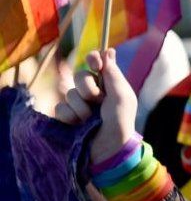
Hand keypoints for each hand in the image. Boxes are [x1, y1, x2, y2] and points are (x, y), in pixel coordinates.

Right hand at [53, 49, 137, 164]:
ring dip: (81, 107)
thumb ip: (113, 74)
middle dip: (87, 88)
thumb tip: (108, 50)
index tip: (94, 62)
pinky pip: (60, 109)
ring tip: (91, 119)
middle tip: (98, 101)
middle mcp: (93, 92)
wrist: (108, 150)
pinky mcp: (67, 118)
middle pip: (79, 75)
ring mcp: (79, 105)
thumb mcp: (121, 97)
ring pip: (69, 93)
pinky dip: (70, 117)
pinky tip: (79, 126)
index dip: (93, 59)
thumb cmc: (120, 122)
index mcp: (109, 85)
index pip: (96, 63)